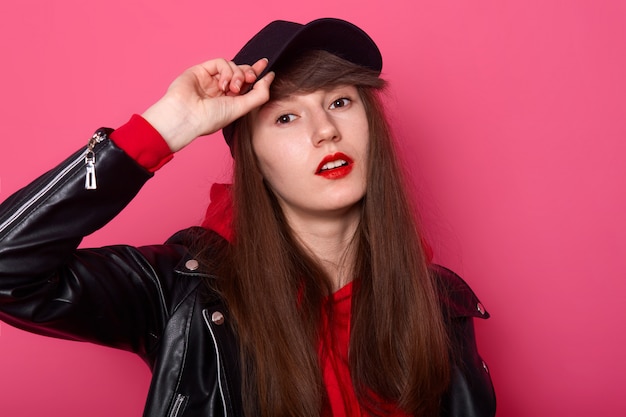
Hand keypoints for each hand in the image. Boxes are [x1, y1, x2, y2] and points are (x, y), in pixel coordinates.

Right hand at [142, 58, 273, 151]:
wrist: (186, 116)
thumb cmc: (211, 118)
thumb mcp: (241, 108)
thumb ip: (259, 94)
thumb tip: (270, 77)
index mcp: (230, 101)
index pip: (246, 83)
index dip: (257, 73)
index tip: (267, 68)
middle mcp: (221, 89)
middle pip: (241, 71)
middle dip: (250, 72)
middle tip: (251, 79)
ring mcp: (210, 79)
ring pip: (232, 66)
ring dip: (237, 75)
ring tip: (233, 88)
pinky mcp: (201, 70)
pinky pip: (220, 62)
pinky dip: (226, 71)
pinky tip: (222, 84)